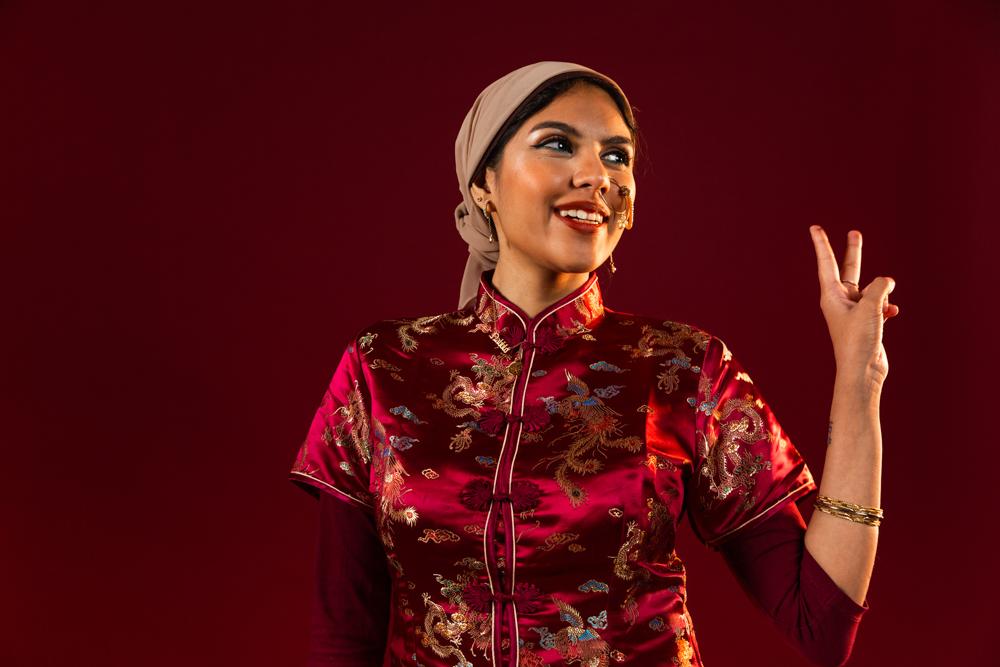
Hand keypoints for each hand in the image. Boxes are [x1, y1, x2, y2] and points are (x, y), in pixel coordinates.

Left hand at [809, 226, 898, 382]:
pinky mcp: (866, 322)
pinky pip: (879, 306)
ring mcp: (853, 311)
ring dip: (882, 292)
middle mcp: (840, 301)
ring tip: (885, 304)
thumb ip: (879, 287)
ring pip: (870, 290)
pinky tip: (892, 313)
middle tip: (855, 232)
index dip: (822, 244)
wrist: (862, 370)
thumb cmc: (858, 340)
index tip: (815, 228)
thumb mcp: (870, 306)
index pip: (826, 263)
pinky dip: (887, 307)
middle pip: (849, 270)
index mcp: (831, 295)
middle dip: (854, 252)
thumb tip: (887, 282)